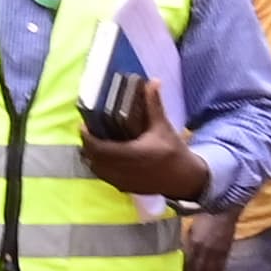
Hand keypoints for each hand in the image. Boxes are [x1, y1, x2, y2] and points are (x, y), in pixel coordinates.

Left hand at [81, 78, 211, 203]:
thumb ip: (154, 105)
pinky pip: (104, 177)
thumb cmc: (174, 151)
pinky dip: (99, 166)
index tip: (84, 125)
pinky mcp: (125, 188)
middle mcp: (125, 170)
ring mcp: (124, 181)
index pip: (99, 148)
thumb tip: (153, 82)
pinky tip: (103, 156)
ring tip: (94, 141)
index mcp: (134, 154)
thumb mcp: (163, 127)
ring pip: (96, 169)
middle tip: (88, 130)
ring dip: (91, 156)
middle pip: (93, 158)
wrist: (186, 178)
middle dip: (88, 144)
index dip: (87, 137)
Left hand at [183, 207, 242, 270]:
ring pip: (213, 268)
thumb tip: (183, 249)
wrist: (225, 208)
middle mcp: (208, 249)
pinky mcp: (227, 248)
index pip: (191, 263)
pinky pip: (223, 263)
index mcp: (196, 243)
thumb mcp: (191, 226)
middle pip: (202, 268)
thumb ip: (187, 239)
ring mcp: (219, 250)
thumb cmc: (204, 214)